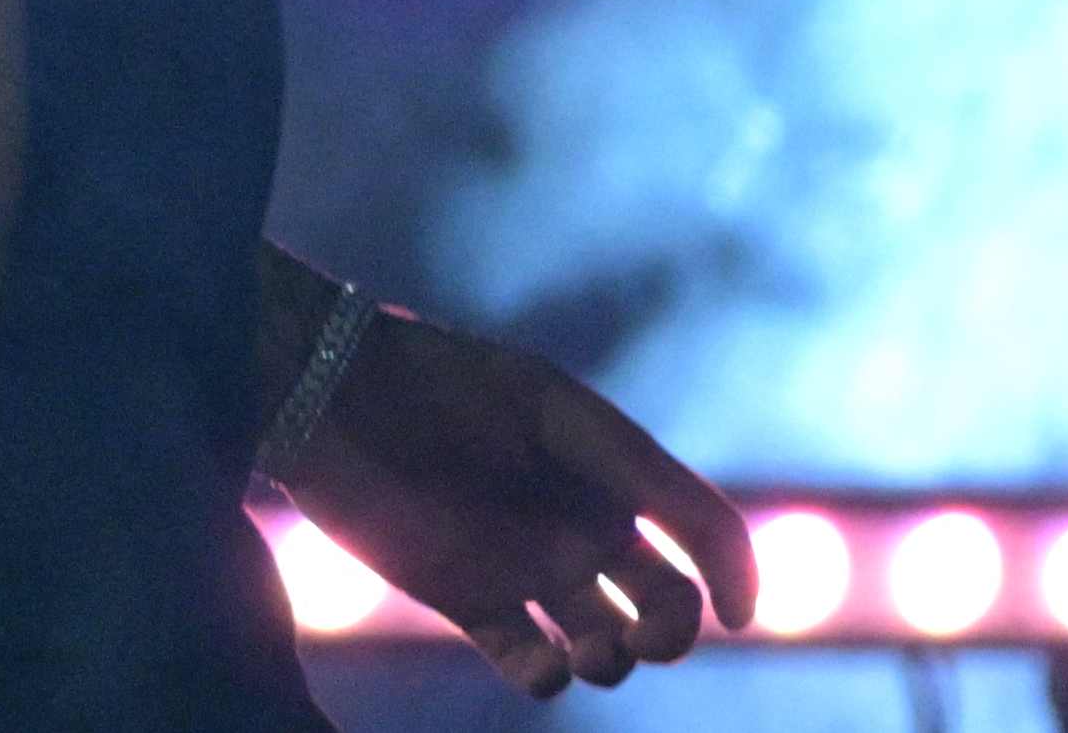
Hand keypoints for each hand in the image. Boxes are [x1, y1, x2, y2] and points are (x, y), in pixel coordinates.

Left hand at [281, 307, 754, 693]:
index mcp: (610, 471)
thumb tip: (705, 558)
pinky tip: (541, 664)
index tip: (736, 616)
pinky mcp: (469, 599)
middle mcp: (577, 523)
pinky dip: (546, 679)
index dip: (734, 576)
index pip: (700, 533)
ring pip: (602, 645)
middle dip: (671, 634)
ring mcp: (525, 565)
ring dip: (612, 663)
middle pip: (662, 605)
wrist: (332, 395)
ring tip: (586, 653)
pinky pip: (529, 663)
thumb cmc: (443, 388)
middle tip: (642, 638)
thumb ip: (647, 477)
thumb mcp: (559, 414)